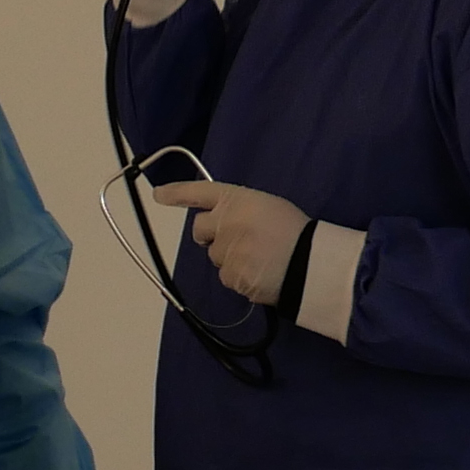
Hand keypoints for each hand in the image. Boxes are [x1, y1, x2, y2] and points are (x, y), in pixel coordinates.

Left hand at [170, 180, 308, 309]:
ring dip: (230, 259)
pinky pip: (229, 278)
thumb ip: (240, 211)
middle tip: (233, 241)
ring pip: (216, 257)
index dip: (177, 193)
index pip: (199, 192)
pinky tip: (260, 274)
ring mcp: (225, 251)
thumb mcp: (267, 206)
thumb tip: (226, 226)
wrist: (309, 261)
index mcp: (235, 200)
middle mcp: (224, 222)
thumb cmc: (294, 230)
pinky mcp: (231, 276)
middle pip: (200, 229)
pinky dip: (241, 278)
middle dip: (209, 236)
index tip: (160, 195)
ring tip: (259, 259)